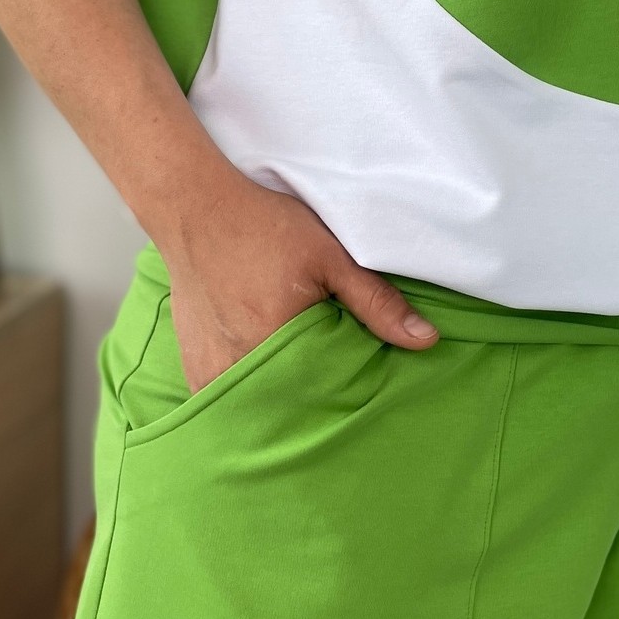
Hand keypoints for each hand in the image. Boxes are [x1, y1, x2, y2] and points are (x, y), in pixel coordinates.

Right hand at [162, 168, 437, 393]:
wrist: (195, 210)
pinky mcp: (194, 370)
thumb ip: (376, 302)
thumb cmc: (264, 228)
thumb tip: (425, 341)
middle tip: (328, 391)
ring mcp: (210, 372)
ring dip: (277, 404)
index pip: (324, 397)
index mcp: (276, 343)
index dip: (345, 395)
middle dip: (311, 406)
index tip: (356, 390)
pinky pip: (226, 401)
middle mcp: (238, 367)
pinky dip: (247, 396)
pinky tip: (262, 379)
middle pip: (288, 409)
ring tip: (295, 387)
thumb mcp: (330, 257)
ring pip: (256, 409)